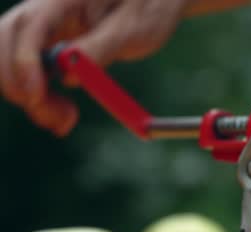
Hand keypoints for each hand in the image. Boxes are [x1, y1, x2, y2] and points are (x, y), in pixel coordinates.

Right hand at [0, 0, 187, 136]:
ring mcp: (43, 29)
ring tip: (66, 121)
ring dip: (30, 98)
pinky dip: (39, 97)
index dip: (24, 63)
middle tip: (60, 119)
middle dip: (21, 87)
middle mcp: (45, 12)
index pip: (28, 27)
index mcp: (64, 0)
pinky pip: (30, 73)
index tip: (37, 97)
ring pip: (12, 64)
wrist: (156, 0)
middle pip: (6, 45)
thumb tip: (70, 76)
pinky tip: (62, 113)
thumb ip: (101, 49)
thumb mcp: (133, 29)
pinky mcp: (49, 46)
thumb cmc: (148, 7)